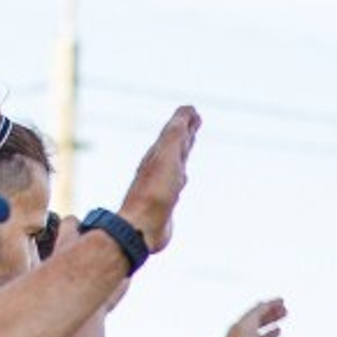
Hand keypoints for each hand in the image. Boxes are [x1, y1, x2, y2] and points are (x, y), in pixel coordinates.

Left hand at [117, 106, 201, 253]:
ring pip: (175, 162)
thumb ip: (176, 134)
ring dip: (183, 151)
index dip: (184, 119)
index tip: (194, 110)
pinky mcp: (165, 202)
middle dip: (185, 131)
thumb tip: (186, 112)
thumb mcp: (167, 156)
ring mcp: (161, 184)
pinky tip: (183, 179)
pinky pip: (175, 183)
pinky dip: (181, 175)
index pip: (173, 130)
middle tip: (195, 120)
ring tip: (190, 144)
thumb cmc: (155, 192)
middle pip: (173, 143)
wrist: (141, 225)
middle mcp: (159, 166)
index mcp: (159, 153)